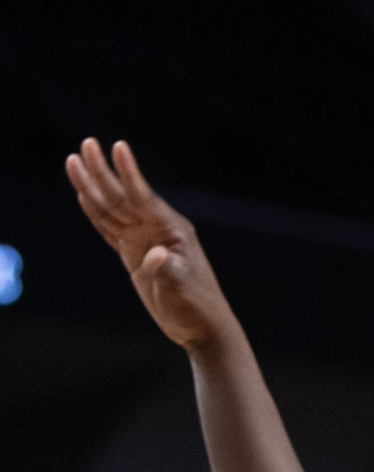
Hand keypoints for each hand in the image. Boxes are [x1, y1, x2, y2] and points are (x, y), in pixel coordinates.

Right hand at [65, 139, 234, 350]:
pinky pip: (109, 228)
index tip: (119, 146)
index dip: (129, 173)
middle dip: (103, 171)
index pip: (144, 197)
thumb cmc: (196, 306)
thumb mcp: (181, 289)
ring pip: (111, 209)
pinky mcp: (133, 254)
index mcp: (171, 230)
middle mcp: (155, 229)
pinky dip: (95, 213)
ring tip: (74, 161)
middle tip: (87, 144)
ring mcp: (143, 240)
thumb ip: (166, 270)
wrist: (201, 326)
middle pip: (122, 196)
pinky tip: (83, 194)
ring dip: (92, 187)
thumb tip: (157, 256)